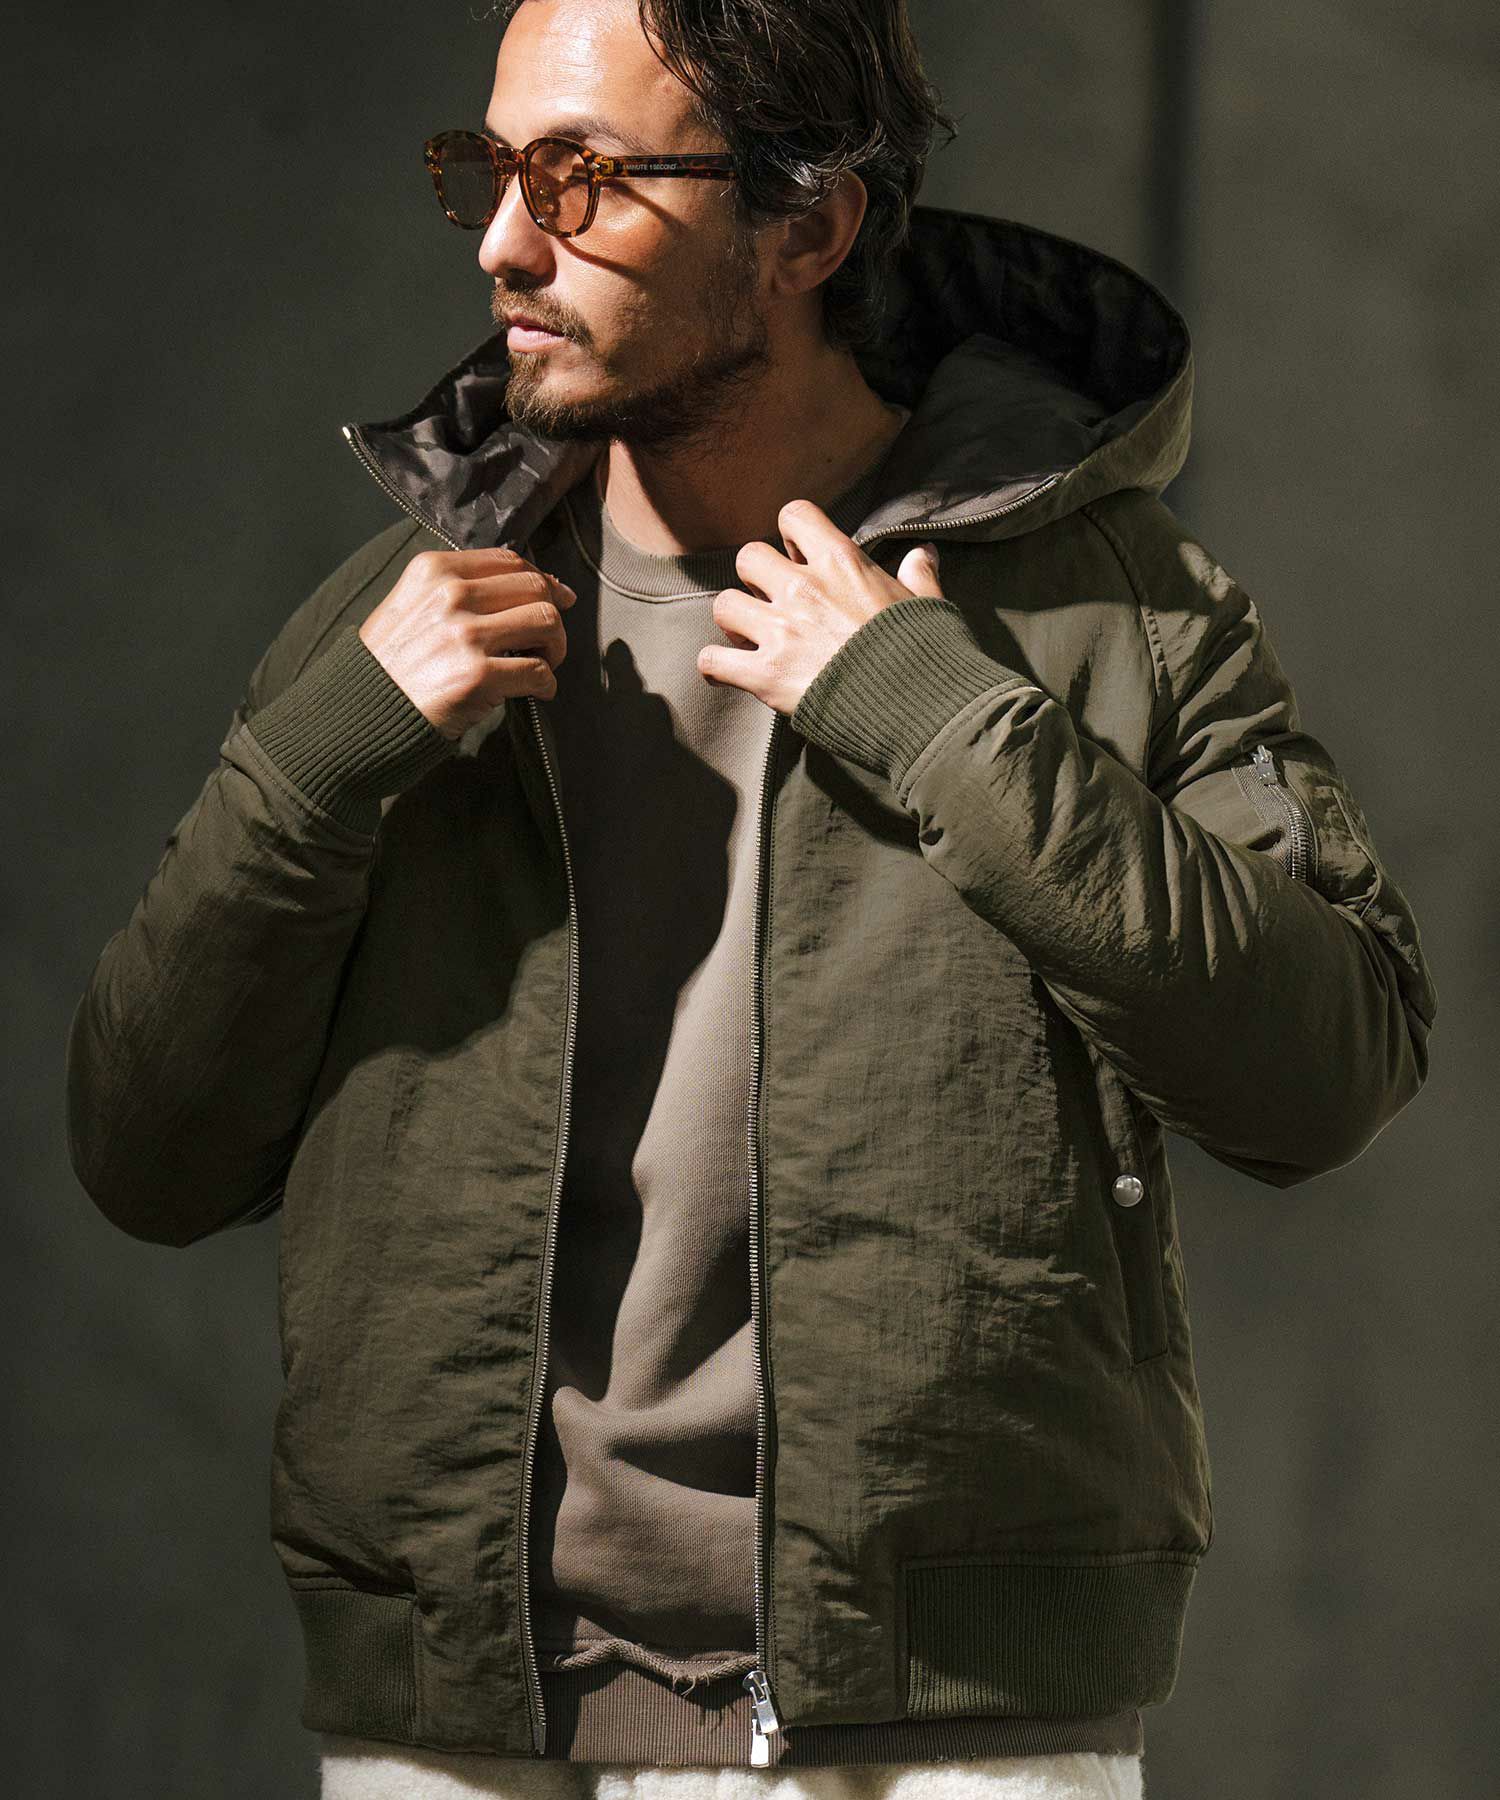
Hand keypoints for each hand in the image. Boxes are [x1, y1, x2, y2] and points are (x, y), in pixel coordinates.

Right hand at [359, 547, 577, 740]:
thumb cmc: (392, 662)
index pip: (510, 561)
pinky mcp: (477, 676)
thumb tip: (533, 583)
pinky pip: (538, 671)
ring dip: (556, 647)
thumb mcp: (411, 603)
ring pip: (546, 623)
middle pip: (536, 588)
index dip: (542, 580)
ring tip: (544, 663)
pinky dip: (547, 684)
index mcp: (434, 570)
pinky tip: (538, 691)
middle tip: (548, 640)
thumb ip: (458, 588)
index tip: (556, 598)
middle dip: (553, 614)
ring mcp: (465, 635)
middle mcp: (451, 595)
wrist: (360, 710)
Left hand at [697, 500, 943, 714]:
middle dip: (756, 579)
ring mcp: (780, 631)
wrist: (916, 706)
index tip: (801, 557)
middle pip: (748, 557)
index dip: (792, 535)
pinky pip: (712, 662)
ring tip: (752, 638)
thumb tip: (923, 553)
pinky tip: (728, 672)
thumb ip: (919, 576)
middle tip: (774, 603)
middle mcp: (802, 588)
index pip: (794, 515)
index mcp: (841, 562)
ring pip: (724, 605)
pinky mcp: (765, 675)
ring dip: (735, 621)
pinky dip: (715, 668)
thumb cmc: (924, 652)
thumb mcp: (927, 604)